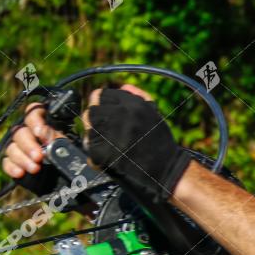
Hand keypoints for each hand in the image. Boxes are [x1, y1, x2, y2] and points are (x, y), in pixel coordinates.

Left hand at [83, 84, 190, 203]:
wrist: (166, 168)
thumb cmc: (160, 142)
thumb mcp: (153, 113)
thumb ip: (139, 97)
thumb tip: (123, 86)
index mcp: (132, 104)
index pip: (101, 95)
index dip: (101, 104)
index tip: (104, 113)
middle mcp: (120, 115)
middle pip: (91, 109)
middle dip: (96, 119)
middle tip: (105, 130)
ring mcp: (110, 133)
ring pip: (88, 126)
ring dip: (94, 134)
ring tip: (107, 143)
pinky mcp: (103, 151)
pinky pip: (89, 146)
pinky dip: (95, 152)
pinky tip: (107, 156)